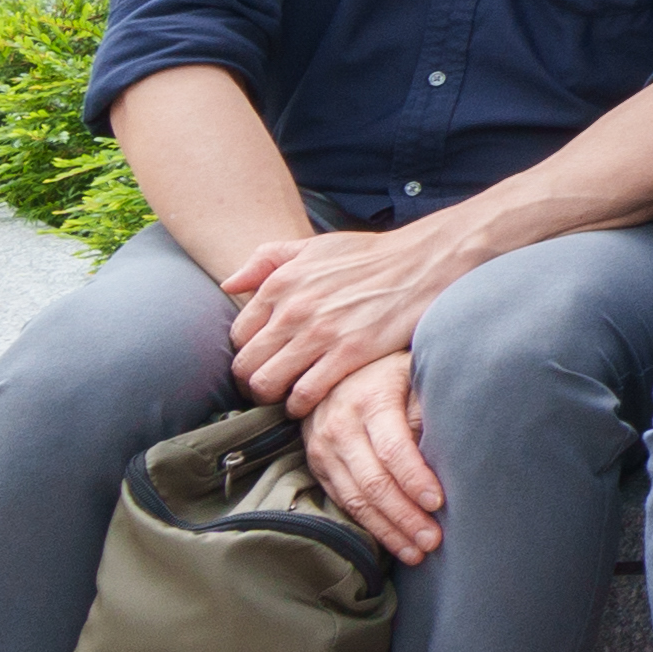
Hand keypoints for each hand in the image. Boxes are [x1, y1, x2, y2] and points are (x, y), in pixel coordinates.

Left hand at [226, 213, 473, 407]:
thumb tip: (228, 285)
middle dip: (252, 382)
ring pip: (267, 384)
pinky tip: (309, 403)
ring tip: (286, 398)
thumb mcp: (315, 245)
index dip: (247, 353)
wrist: (424, 262)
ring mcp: (320, 334)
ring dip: (273, 398)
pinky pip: (304, 394)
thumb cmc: (370, 256)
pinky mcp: (348, 354)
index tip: (262, 361)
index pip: (238, 335)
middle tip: (269, 388)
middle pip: (246, 366)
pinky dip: (300, 406)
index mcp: (281, 283)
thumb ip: (266, 259)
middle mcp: (293, 309)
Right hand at [301, 353, 447, 561]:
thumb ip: (429, 406)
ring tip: (418, 552)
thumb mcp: (416, 374)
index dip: (415, 479)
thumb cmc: (395, 371)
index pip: (393, 449)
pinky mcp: (317, 464)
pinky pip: (342, 501)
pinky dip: (369, 526)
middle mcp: (340, 424)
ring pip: (356, 499)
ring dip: (388, 530)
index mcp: (371, 398)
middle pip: (373, 482)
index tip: (439, 503)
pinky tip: (393, 542)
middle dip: (405, 516)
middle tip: (433, 541)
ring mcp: (323, 446)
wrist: (341, 364)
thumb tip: (452, 444)